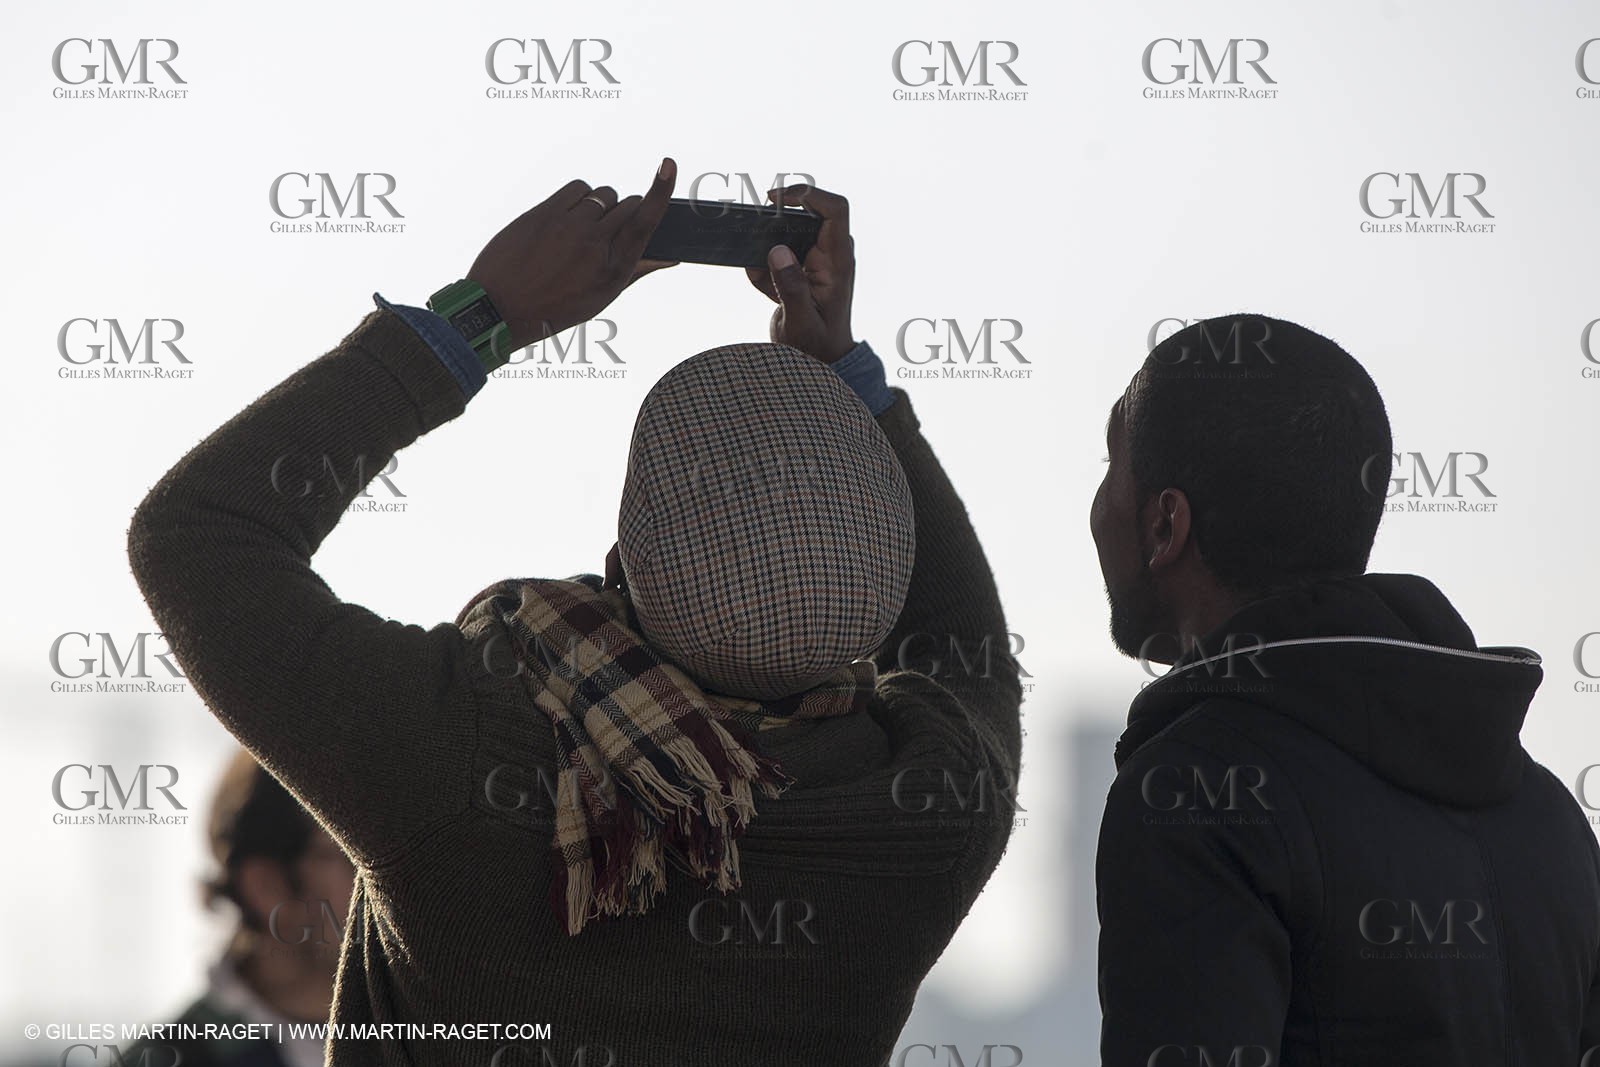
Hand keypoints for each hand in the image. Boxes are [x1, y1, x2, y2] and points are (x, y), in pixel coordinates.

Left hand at [466, 158, 678, 353]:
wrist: (500, 307)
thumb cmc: (555, 307)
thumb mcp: (601, 297)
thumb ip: (637, 270)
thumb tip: (670, 257)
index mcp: (612, 270)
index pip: (645, 223)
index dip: (660, 191)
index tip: (668, 165)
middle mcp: (594, 244)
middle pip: (628, 206)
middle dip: (625, 215)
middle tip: (604, 236)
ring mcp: (569, 226)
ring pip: (605, 195)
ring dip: (603, 206)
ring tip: (582, 230)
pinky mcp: (546, 212)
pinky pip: (578, 187)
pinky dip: (581, 197)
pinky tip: (570, 216)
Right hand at [744, 182, 856, 363]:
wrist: (821, 362)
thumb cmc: (818, 348)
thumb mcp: (801, 322)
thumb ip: (791, 288)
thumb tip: (777, 251)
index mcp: (838, 262)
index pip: (835, 209)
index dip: (808, 194)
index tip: (777, 199)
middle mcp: (830, 255)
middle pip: (809, 213)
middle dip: (777, 223)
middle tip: (756, 240)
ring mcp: (816, 261)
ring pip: (788, 234)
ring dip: (766, 251)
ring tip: (764, 282)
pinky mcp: (802, 269)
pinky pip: (778, 254)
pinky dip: (764, 270)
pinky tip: (767, 293)